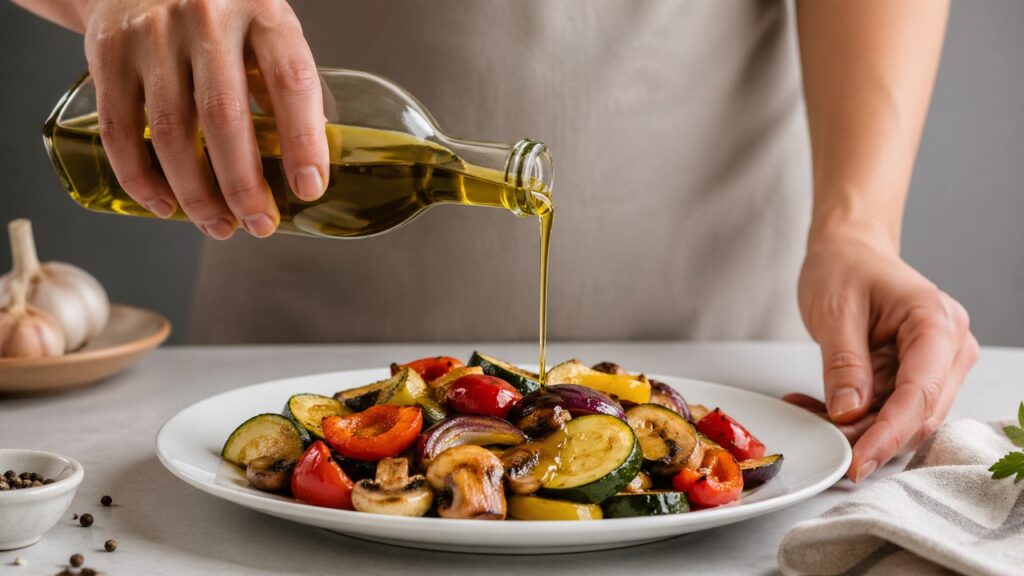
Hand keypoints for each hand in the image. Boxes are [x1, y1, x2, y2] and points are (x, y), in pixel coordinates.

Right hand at [80, 0, 327, 237]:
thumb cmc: (222, 15)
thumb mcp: (266, 30)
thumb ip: (284, 85)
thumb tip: (307, 164)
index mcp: (262, 11)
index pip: (290, 82)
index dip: (303, 143)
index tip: (309, 189)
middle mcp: (206, 18)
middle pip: (225, 117)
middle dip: (244, 185)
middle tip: (260, 223)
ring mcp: (152, 35)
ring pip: (170, 133)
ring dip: (196, 193)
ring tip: (219, 224)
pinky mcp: (108, 54)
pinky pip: (121, 131)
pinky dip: (141, 179)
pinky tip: (166, 205)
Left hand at [789, 225, 978, 481]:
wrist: (850, 249)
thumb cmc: (845, 267)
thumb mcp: (835, 311)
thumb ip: (844, 364)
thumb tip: (849, 414)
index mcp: (936, 323)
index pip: (919, 394)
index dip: (888, 434)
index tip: (857, 461)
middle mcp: (949, 348)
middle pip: (917, 414)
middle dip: (870, 435)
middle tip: (822, 438)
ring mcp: (935, 364)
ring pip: (902, 419)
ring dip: (856, 428)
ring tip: (808, 411)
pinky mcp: (914, 375)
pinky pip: (887, 409)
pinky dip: (852, 416)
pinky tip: (816, 406)